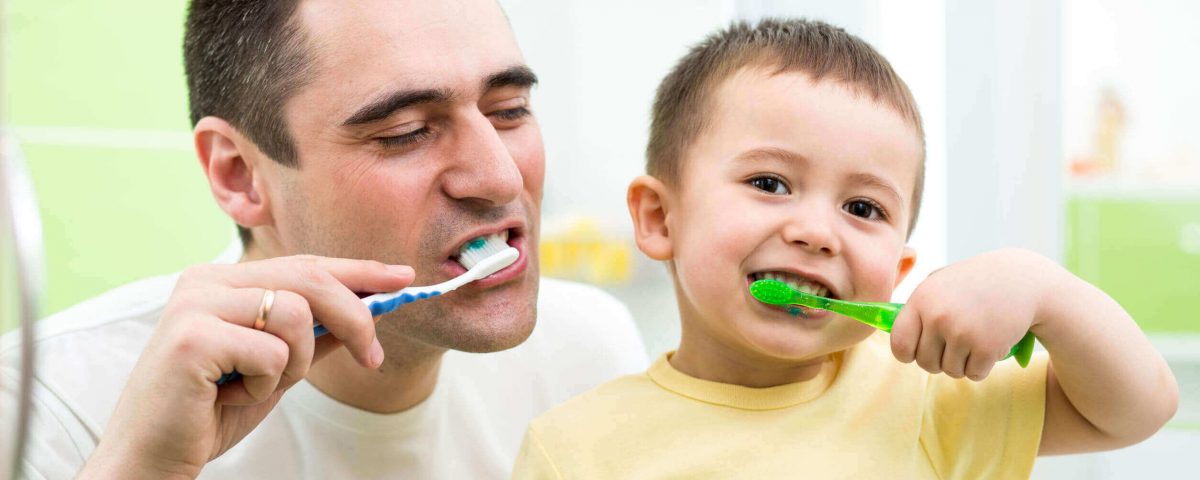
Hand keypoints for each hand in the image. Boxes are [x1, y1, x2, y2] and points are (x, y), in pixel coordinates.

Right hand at [79, 255, 413, 478]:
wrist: (153, 456)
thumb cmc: (211, 411)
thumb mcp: (277, 366)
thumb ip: (313, 334)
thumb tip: (369, 309)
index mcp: (222, 279)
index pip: (304, 263)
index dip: (358, 271)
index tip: (403, 278)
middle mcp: (204, 280)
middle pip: (308, 278)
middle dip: (355, 316)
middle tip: (373, 357)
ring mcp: (194, 304)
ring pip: (293, 314)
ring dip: (296, 363)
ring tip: (259, 386)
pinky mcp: (191, 337)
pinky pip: (271, 352)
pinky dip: (266, 383)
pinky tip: (232, 396)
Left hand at [890, 248, 1063, 380]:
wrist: (1021, 280)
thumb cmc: (974, 283)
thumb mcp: (939, 283)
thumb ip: (916, 307)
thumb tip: (882, 324)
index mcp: (921, 300)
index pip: (899, 344)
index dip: (908, 353)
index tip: (917, 352)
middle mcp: (938, 317)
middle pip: (925, 363)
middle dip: (938, 360)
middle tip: (954, 344)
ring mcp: (962, 332)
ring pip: (950, 371)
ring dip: (962, 363)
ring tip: (974, 339)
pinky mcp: (986, 347)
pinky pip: (974, 374)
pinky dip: (981, 367)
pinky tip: (989, 345)